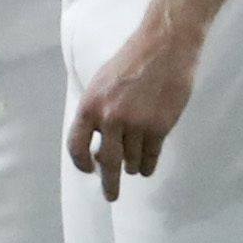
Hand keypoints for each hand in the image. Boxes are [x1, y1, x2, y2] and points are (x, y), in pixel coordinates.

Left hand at [68, 1, 203, 198]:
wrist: (165, 46)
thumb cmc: (131, 61)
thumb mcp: (101, 83)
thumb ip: (96, 112)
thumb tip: (97, 143)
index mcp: (90, 106)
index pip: (77, 145)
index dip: (82, 163)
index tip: (90, 170)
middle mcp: (110, 119)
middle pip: (107, 163)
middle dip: (109, 184)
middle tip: (111, 196)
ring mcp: (136, 125)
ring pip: (131, 160)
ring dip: (132, 166)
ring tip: (133, 165)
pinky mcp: (160, 128)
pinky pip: (150, 157)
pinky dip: (147, 165)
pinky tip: (146, 167)